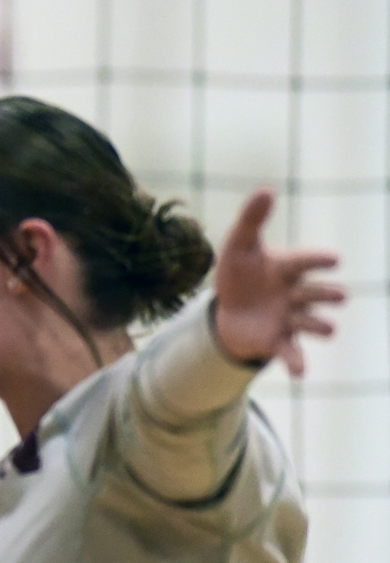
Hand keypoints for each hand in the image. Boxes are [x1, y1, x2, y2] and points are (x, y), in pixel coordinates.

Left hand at [213, 188, 345, 376]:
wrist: (226, 308)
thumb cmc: (239, 272)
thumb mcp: (238, 245)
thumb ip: (252, 219)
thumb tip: (266, 188)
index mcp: (288, 268)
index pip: (307, 261)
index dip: (319, 259)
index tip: (332, 259)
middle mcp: (296, 294)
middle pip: (319, 294)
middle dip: (328, 295)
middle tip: (336, 296)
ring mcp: (290, 319)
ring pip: (315, 324)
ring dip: (321, 326)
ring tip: (326, 328)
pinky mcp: (277, 341)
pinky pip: (292, 353)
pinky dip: (297, 364)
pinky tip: (300, 374)